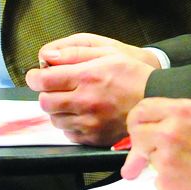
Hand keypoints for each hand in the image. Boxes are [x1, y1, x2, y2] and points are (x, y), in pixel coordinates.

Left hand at [24, 33, 160, 144]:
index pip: (44, 80)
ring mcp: (90, 123)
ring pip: (55, 119)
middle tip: (57, 87)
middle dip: (46, 93)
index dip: (35, 77)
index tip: (37, 75)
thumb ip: (74, 53)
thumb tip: (47, 56)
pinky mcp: (94, 137)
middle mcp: (86, 102)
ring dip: (58, 109)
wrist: (155, 98)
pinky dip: (70, 123)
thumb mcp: (107, 51)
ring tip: (74, 99)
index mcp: (87, 77)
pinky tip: (83, 113)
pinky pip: (68, 133)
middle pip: (45, 102)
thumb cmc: (132, 73)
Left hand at [120, 100, 190, 189]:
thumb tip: (157, 124)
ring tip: (184, 164)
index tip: (138, 127)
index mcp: (181, 111)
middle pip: (137, 132)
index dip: (138, 119)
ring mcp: (165, 158)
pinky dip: (168, 180)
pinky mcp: (166, 182)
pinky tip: (187, 177)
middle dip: (140, 142)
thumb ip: (179, 116)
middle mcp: (169, 132)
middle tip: (145, 151)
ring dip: (159, 161)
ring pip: (148, 157)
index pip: (142, 109)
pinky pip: (158, 179)